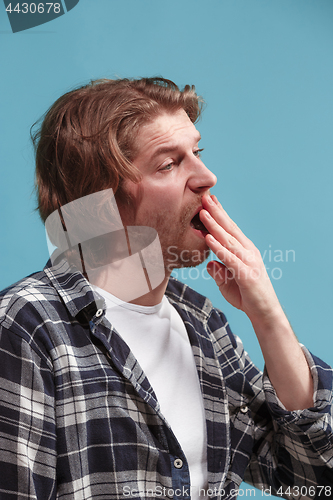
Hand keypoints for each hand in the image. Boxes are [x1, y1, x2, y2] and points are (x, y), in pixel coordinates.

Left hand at [200, 194, 282, 326]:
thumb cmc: (246, 296)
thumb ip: (219, 271)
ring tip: (203, 212)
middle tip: (205, 196)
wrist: (264, 313)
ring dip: (214, 225)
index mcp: (244, 251)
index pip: (230, 229)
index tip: (209, 200)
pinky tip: (208, 237)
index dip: (219, 214)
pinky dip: (218, 247)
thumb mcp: (227, 281)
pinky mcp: (246, 274)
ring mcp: (248, 262)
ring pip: (228, 240)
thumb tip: (210, 264)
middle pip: (229, 228)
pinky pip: (229, 258)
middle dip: (216, 212)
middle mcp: (248, 252)